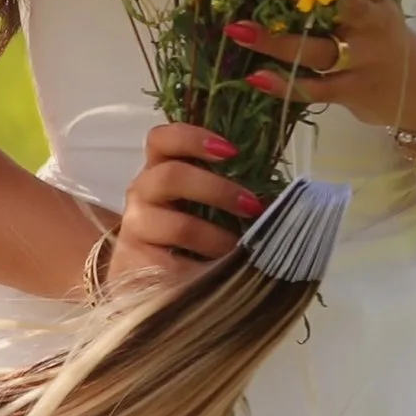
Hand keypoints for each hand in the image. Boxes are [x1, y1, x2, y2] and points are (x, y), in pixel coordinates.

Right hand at [109, 120, 265, 292]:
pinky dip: (204, 266)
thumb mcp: (207, 206)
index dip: (193, 138)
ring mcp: (136, 226)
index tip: (231, 151)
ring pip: (178, 225)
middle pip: (172, 176)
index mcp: (160, 168)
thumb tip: (280, 197)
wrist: (147, 277)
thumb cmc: (188, 232)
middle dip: (218, 190)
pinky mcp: (135, 260)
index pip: (163, 139)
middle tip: (251, 205)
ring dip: (216, 236)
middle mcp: (142, 191)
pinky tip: (220, 270)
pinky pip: (175, 264)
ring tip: (240, 247)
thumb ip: (230, 192)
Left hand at [225, 0, 415, 133]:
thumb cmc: (385, 40)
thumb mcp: (378, 9)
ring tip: (239, 30)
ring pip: (317, 51)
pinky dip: (284, 84)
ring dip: (276, 42)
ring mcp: (362, 61)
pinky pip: (314, 89)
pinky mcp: (351, 91)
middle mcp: (373, 27)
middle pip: (341, 8)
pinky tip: (256, 76)